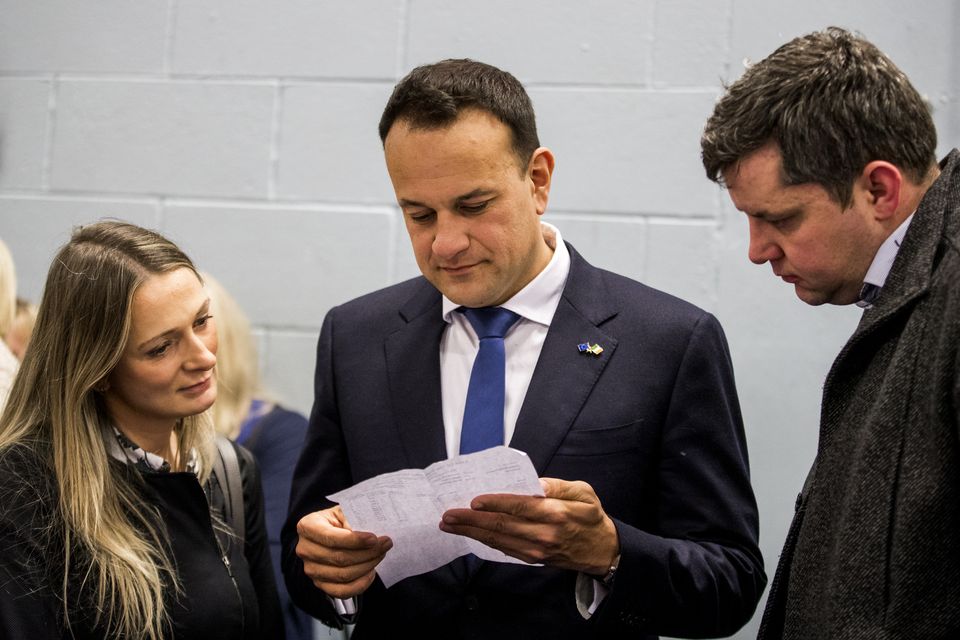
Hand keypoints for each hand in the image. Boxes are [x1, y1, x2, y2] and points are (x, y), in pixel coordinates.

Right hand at [295, 505, 392, 597]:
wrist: (328, 531)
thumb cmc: (338, 519)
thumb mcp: (343, 510)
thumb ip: (352, 518)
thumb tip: (367, 535)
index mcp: (308, 526)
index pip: (332, 538)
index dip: (355, 541)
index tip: (374, 539)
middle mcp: (305, 549)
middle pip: (339, 558)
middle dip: (367, 553)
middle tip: (385, 544)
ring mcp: (311, 569)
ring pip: (343, 575)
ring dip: (367, 566)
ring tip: (380, 555)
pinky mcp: (320, 583)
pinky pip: (341, 591)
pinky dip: (360, 584)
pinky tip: (371, 572)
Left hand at [439, 477, 618, 575]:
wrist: (603, 551)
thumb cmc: (591, 517)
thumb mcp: (583, 493)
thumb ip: (557, 486)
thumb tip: (533, 483)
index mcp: (556, 514)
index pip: (519, 507)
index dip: (495, 503)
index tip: (473, 501)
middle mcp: (543, 534)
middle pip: (501, 526)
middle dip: (471, 521)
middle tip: (447, 515)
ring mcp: (536, 551)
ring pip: (498, 541)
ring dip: (471, 533)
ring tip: (449, 525)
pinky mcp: (532, 559)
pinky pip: (504, 549)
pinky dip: (484, 541)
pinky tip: (469, 534)